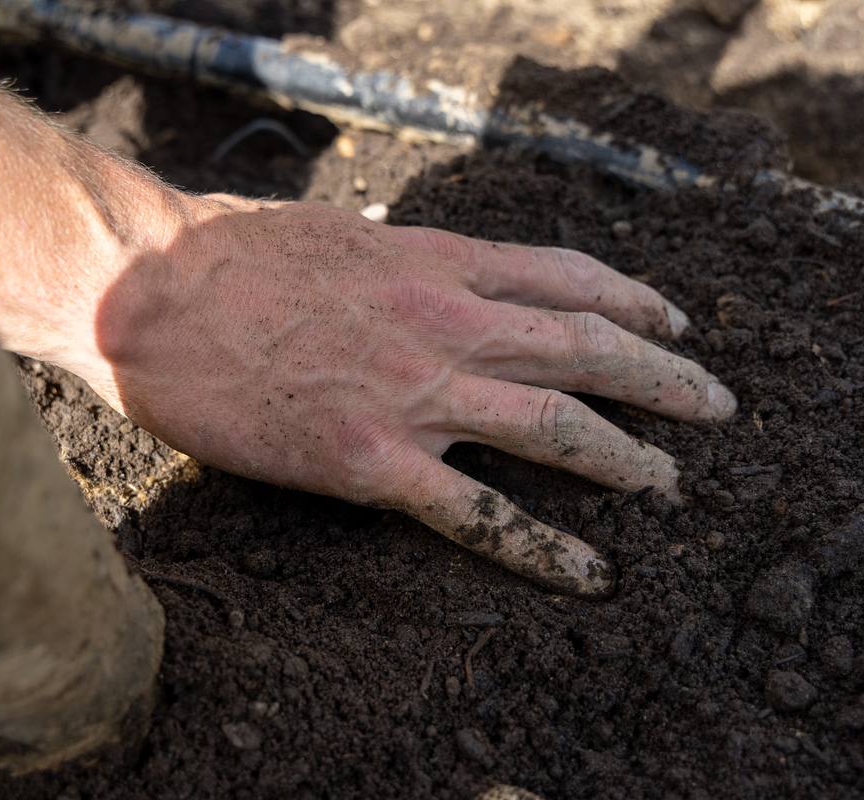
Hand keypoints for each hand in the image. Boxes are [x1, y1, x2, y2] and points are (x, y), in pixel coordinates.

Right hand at [81, 193, 735, 596]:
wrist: (150, 289)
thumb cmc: (227, 252)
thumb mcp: (338, 233)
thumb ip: (402, 258)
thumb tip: (430, 268)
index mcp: (435, 260)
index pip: (564, 277)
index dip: (633, 301)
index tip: (673, 323)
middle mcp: (445, 322)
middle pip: (586, 349)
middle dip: (663, 378)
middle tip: (713, 405)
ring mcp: (415, 393)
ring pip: (557, 426)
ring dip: (628, 457)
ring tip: (672, 484)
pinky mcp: (370, 460)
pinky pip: (479, 512)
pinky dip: (543, 546)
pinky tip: (588, 572)